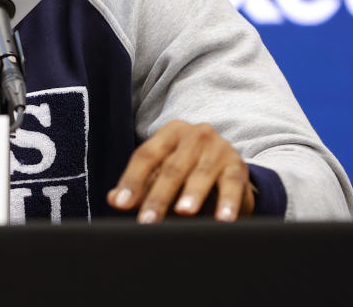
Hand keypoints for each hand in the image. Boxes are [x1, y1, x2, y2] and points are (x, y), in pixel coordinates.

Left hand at [107, 120, 253, 222]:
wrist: (227, 169)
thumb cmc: (187, 172)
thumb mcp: (161, 175)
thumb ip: (139, 186)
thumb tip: (114, 199)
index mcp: (169, 133)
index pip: (146, 156)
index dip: (132, 180)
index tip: (122, 204)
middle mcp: (194, 134)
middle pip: (171, 167)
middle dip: (158, 196)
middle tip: (148, 220)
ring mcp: (218, 147)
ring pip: (200, 174)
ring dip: (192, 195)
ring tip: (183, 212)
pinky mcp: (238, 165)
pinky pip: (232, 184)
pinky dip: (228, 202)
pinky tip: (223, 218)